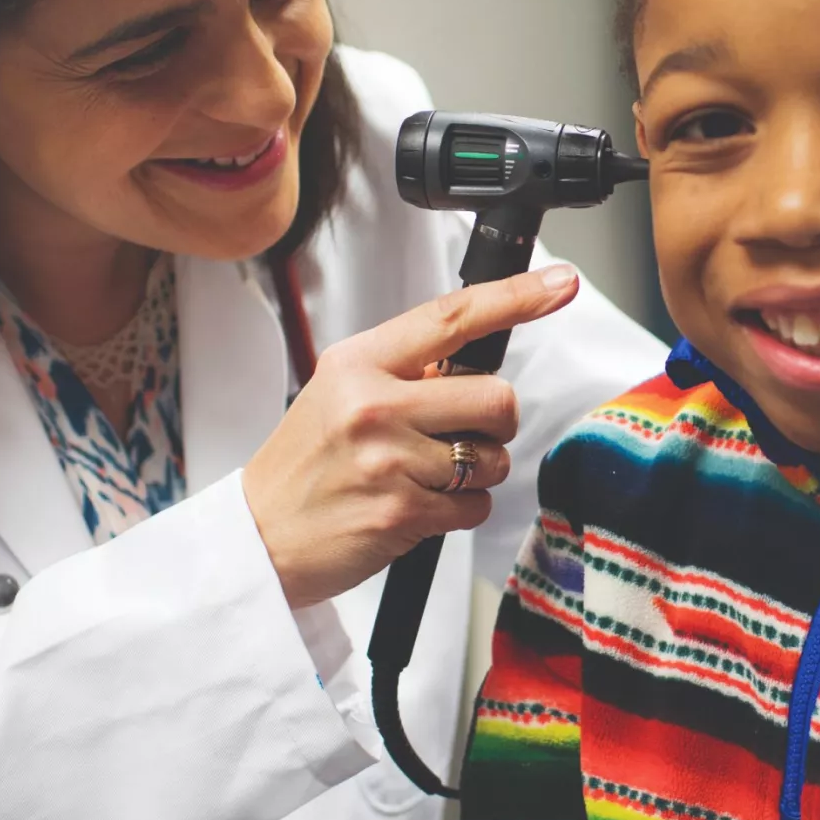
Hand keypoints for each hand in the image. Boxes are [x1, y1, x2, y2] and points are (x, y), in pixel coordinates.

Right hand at [241, 264, 579, 607]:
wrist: (260, 536)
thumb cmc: (306, 464)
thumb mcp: (338, 393)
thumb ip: (403, 372)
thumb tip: (476, 360)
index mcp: (359, 363)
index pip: (452, 317)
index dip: (515, 297)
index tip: (559, 283)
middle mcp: (373, 404)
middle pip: (495, 396)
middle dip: (496, 421)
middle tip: (461, 434)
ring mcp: (390, 459)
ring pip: (493, 457)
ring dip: (476, 471)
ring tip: (424, 475)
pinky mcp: (405, 511)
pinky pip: (476, 504)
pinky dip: (460, 509)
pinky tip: (418, 506)